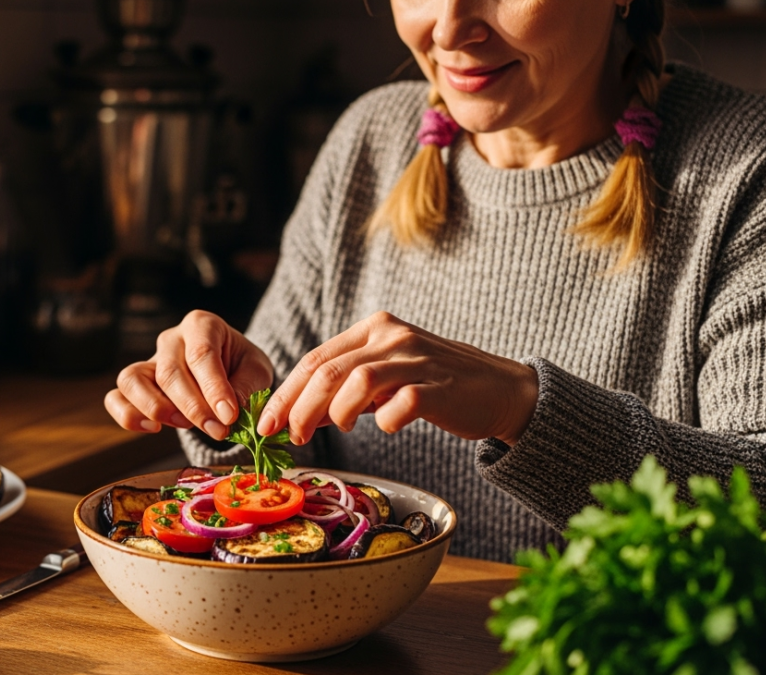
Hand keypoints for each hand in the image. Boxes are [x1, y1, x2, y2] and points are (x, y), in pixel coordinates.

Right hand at [105, 310, 274, 438]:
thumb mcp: (257, 370)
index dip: (214, 388)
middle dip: (194, 407)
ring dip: (156, 407)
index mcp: (202, 325)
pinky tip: (153, 429)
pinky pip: (115, 397)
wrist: (228, 370)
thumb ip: (246, 387)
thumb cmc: (241, 367)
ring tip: (184, 426)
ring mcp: (148, 361)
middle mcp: (170, 339)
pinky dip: (127, 416)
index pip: (201, 354)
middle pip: (170, 371)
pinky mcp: (135, 385)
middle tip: (218, 431)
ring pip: (132, 379)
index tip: (229, 417)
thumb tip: (228, 411)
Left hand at [256, 311, 537, 445]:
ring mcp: (417, 359)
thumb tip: (301, 413)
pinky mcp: (441, 386)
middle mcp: (392, 336)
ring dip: (336, 412)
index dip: (287, 393)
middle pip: (330, 371)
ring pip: (359, 380)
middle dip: (300, 407)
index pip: (317, 359)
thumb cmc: (434, 384)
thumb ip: (346, 388)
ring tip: (336, 430)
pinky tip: (388, 426)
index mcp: (373, 329)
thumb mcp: (386, 375)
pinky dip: (388, 419)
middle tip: (290, 436)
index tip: (268, 422)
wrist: (498, 389)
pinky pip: (403, 402)